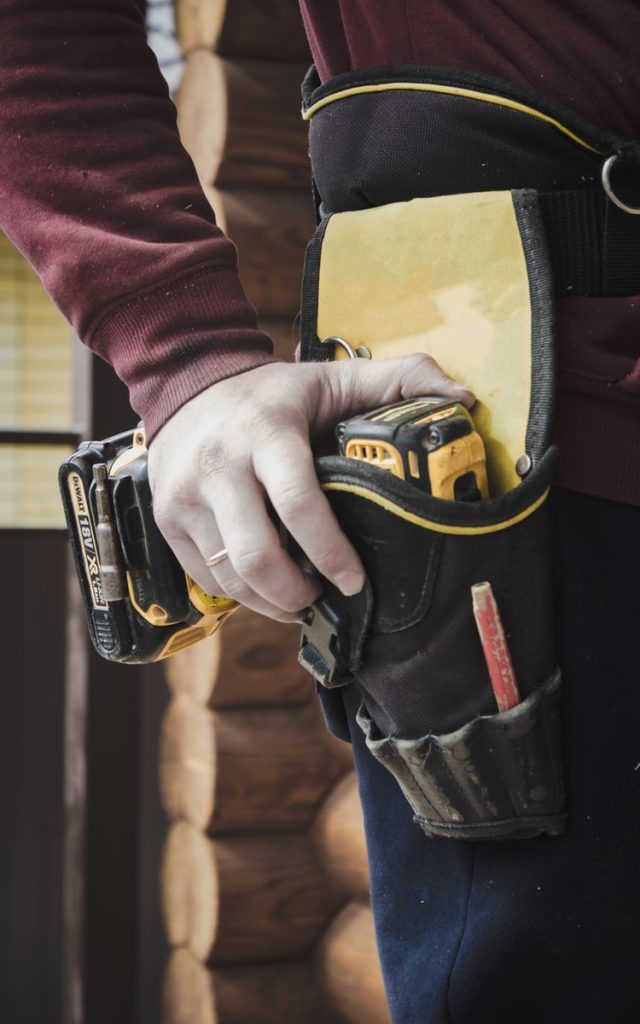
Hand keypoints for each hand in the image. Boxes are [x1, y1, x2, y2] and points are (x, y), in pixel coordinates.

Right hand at [148, 355, 473, 621]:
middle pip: (257, 557)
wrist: (187, 384)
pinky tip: (267, 589)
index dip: (332, 553)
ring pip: (230, 578)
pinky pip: (206, 580)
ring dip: (270, 603)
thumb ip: (399, 379)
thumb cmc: (272, 393)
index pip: (299, 504)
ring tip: (300, 599)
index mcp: (266, 433)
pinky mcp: (167, 520)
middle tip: (324, 598)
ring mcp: (186, 497)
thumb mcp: (333, 377)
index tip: (356, 582)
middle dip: (297, 594)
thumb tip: (462, 400)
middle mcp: (219, 466)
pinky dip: (241, 596)